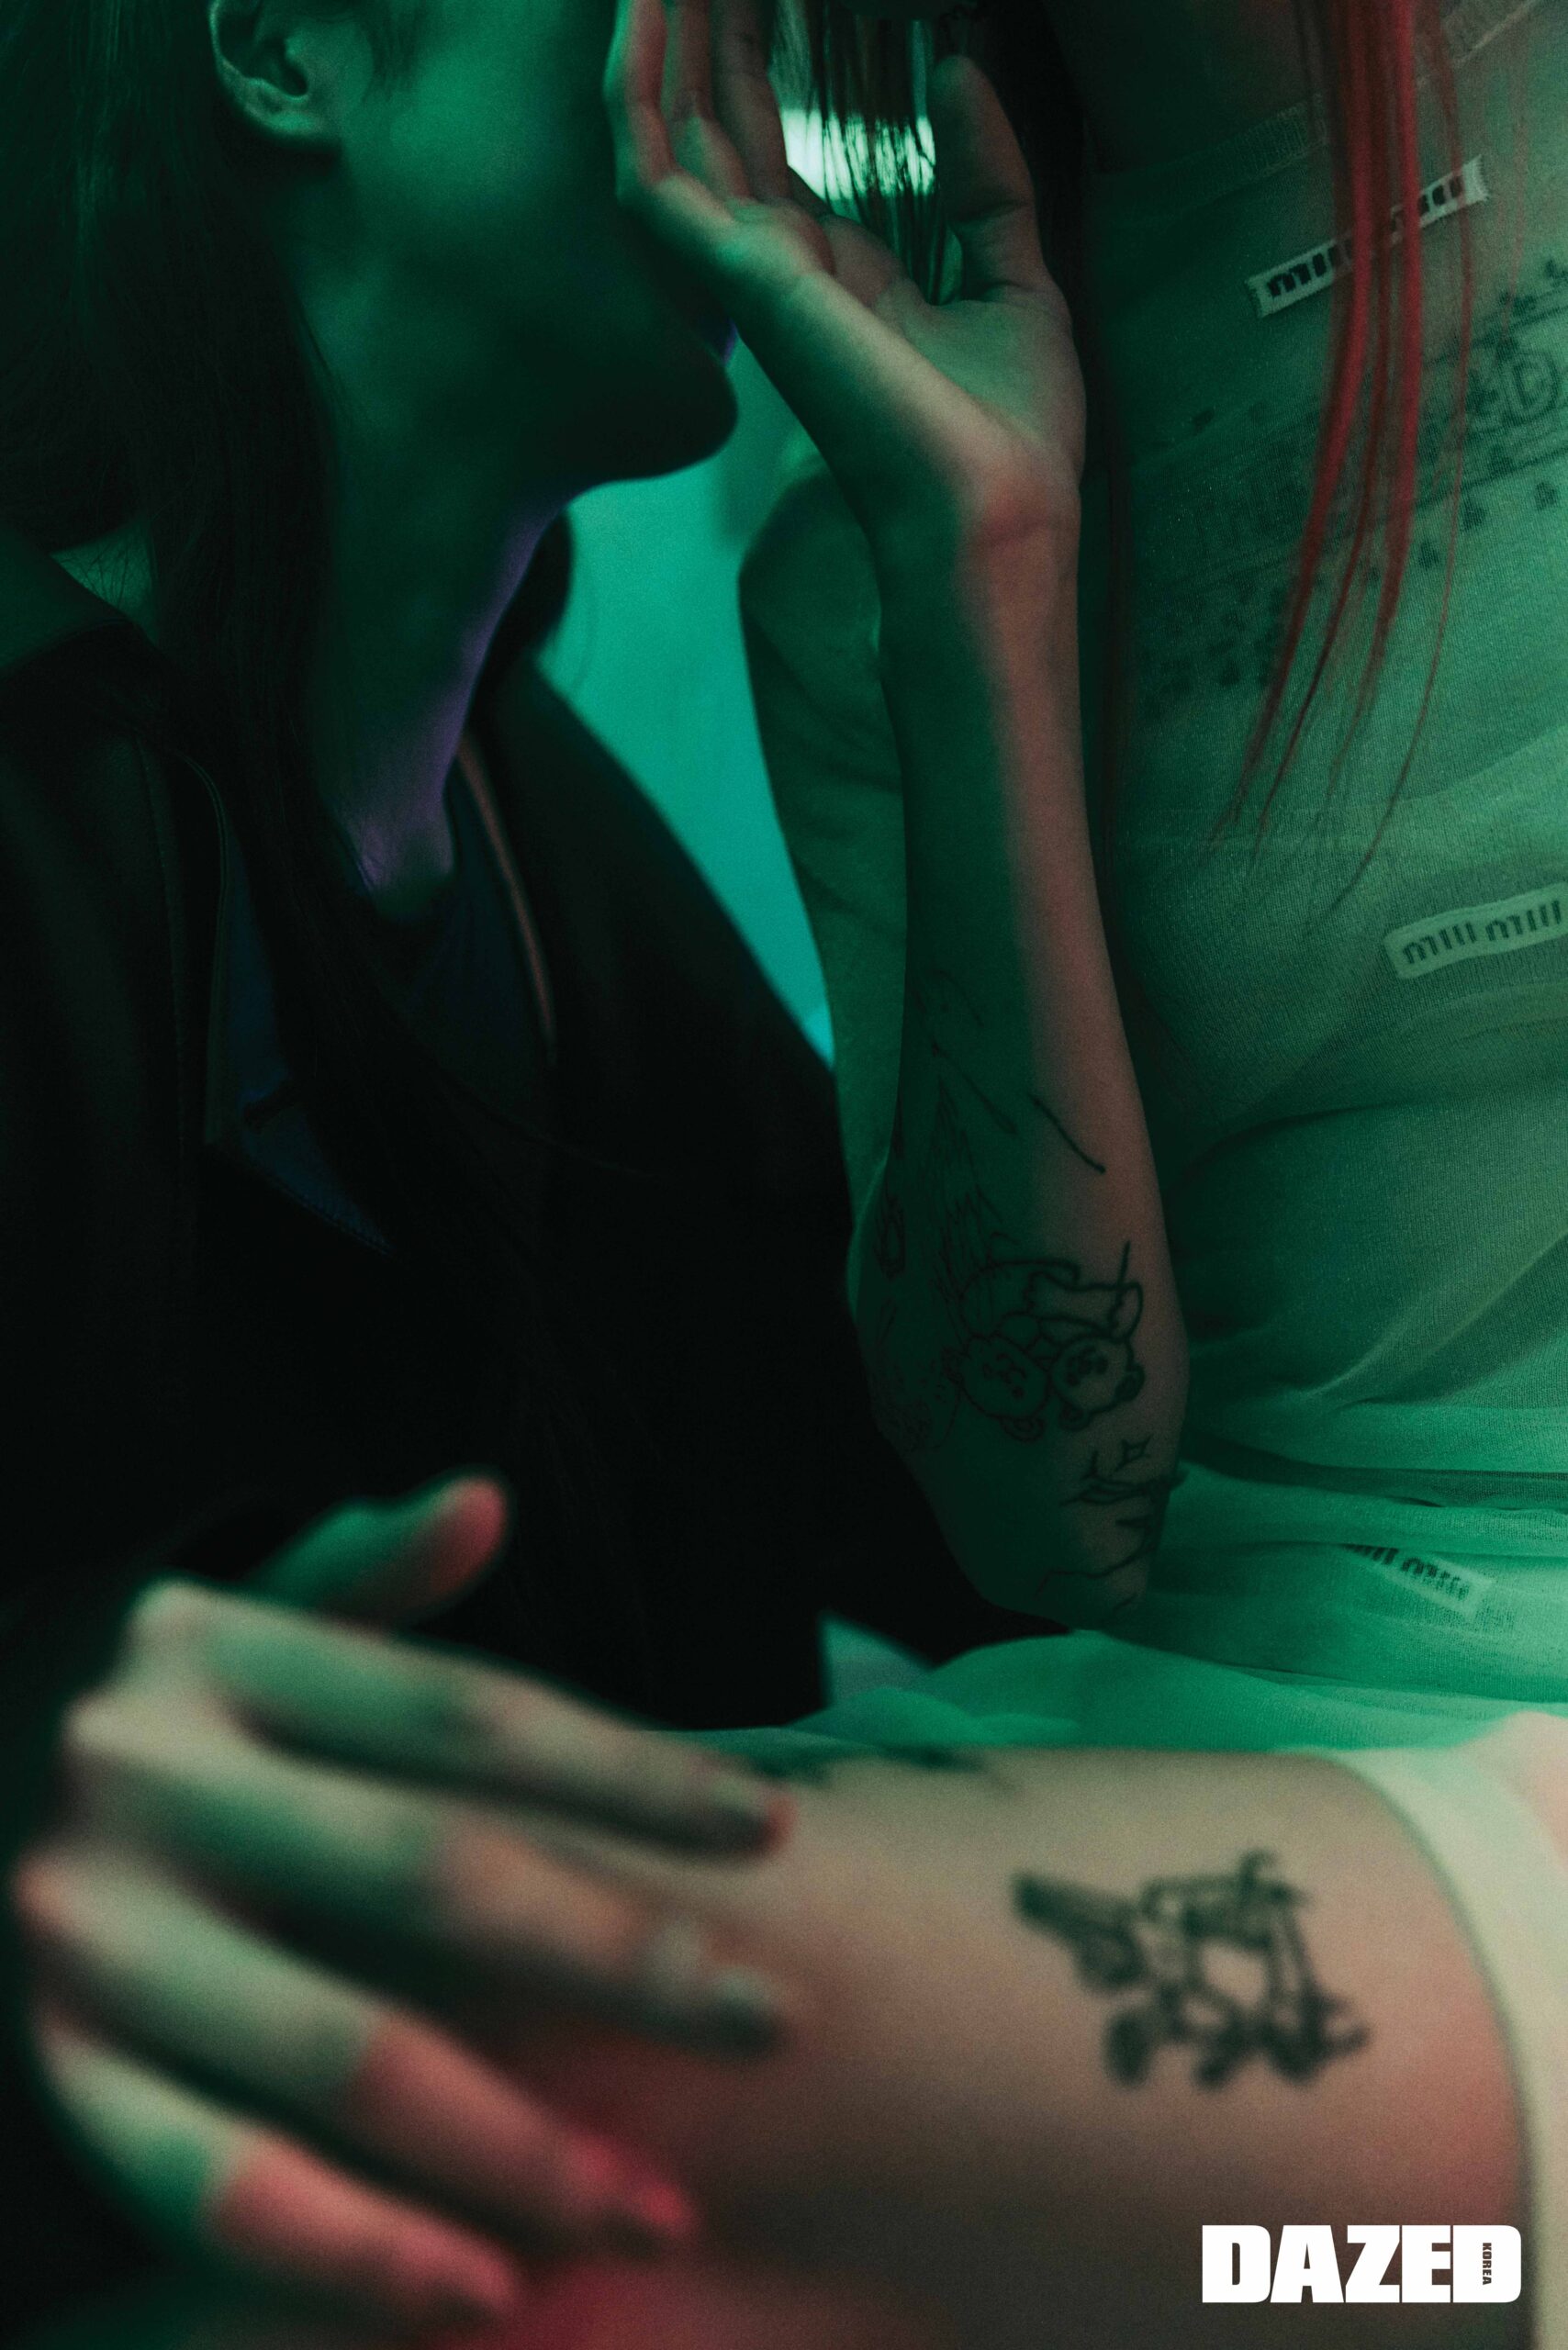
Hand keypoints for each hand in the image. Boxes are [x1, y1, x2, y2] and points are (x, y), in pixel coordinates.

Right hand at [10, 1477, 790, 2334]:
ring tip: (655, 2207)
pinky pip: (205, 2185)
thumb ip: (356, 1574)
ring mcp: (94, 1939)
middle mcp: (155, 1787)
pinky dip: (346, 2252)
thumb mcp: (208, 1607)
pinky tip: (481, 2293)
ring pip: (342, 2056)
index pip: (462, 1718)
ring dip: (515, 2146)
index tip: (770, 1830)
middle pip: (431, 1880)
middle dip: (616, 1960)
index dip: (624, 1771)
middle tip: (770, 2025)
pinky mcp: (53, 2069)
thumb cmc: (118, 1701)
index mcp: (218, 1657)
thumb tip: (487, 1497)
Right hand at [607, 0, 1085, 578]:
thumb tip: (957, 70)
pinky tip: (636, 6)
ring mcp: (752, 280)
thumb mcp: (1018, 281)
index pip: (770, 151)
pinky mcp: (742, 283)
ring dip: (657, 36)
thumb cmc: (1012, 438)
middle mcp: (781, 277)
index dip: (753, 60)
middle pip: (716, 123)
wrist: (998, 515)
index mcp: (838, 280)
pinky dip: (634, 86)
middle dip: (702, 27)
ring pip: (673, 130)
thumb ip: (986, 180)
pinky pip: (655, 168)